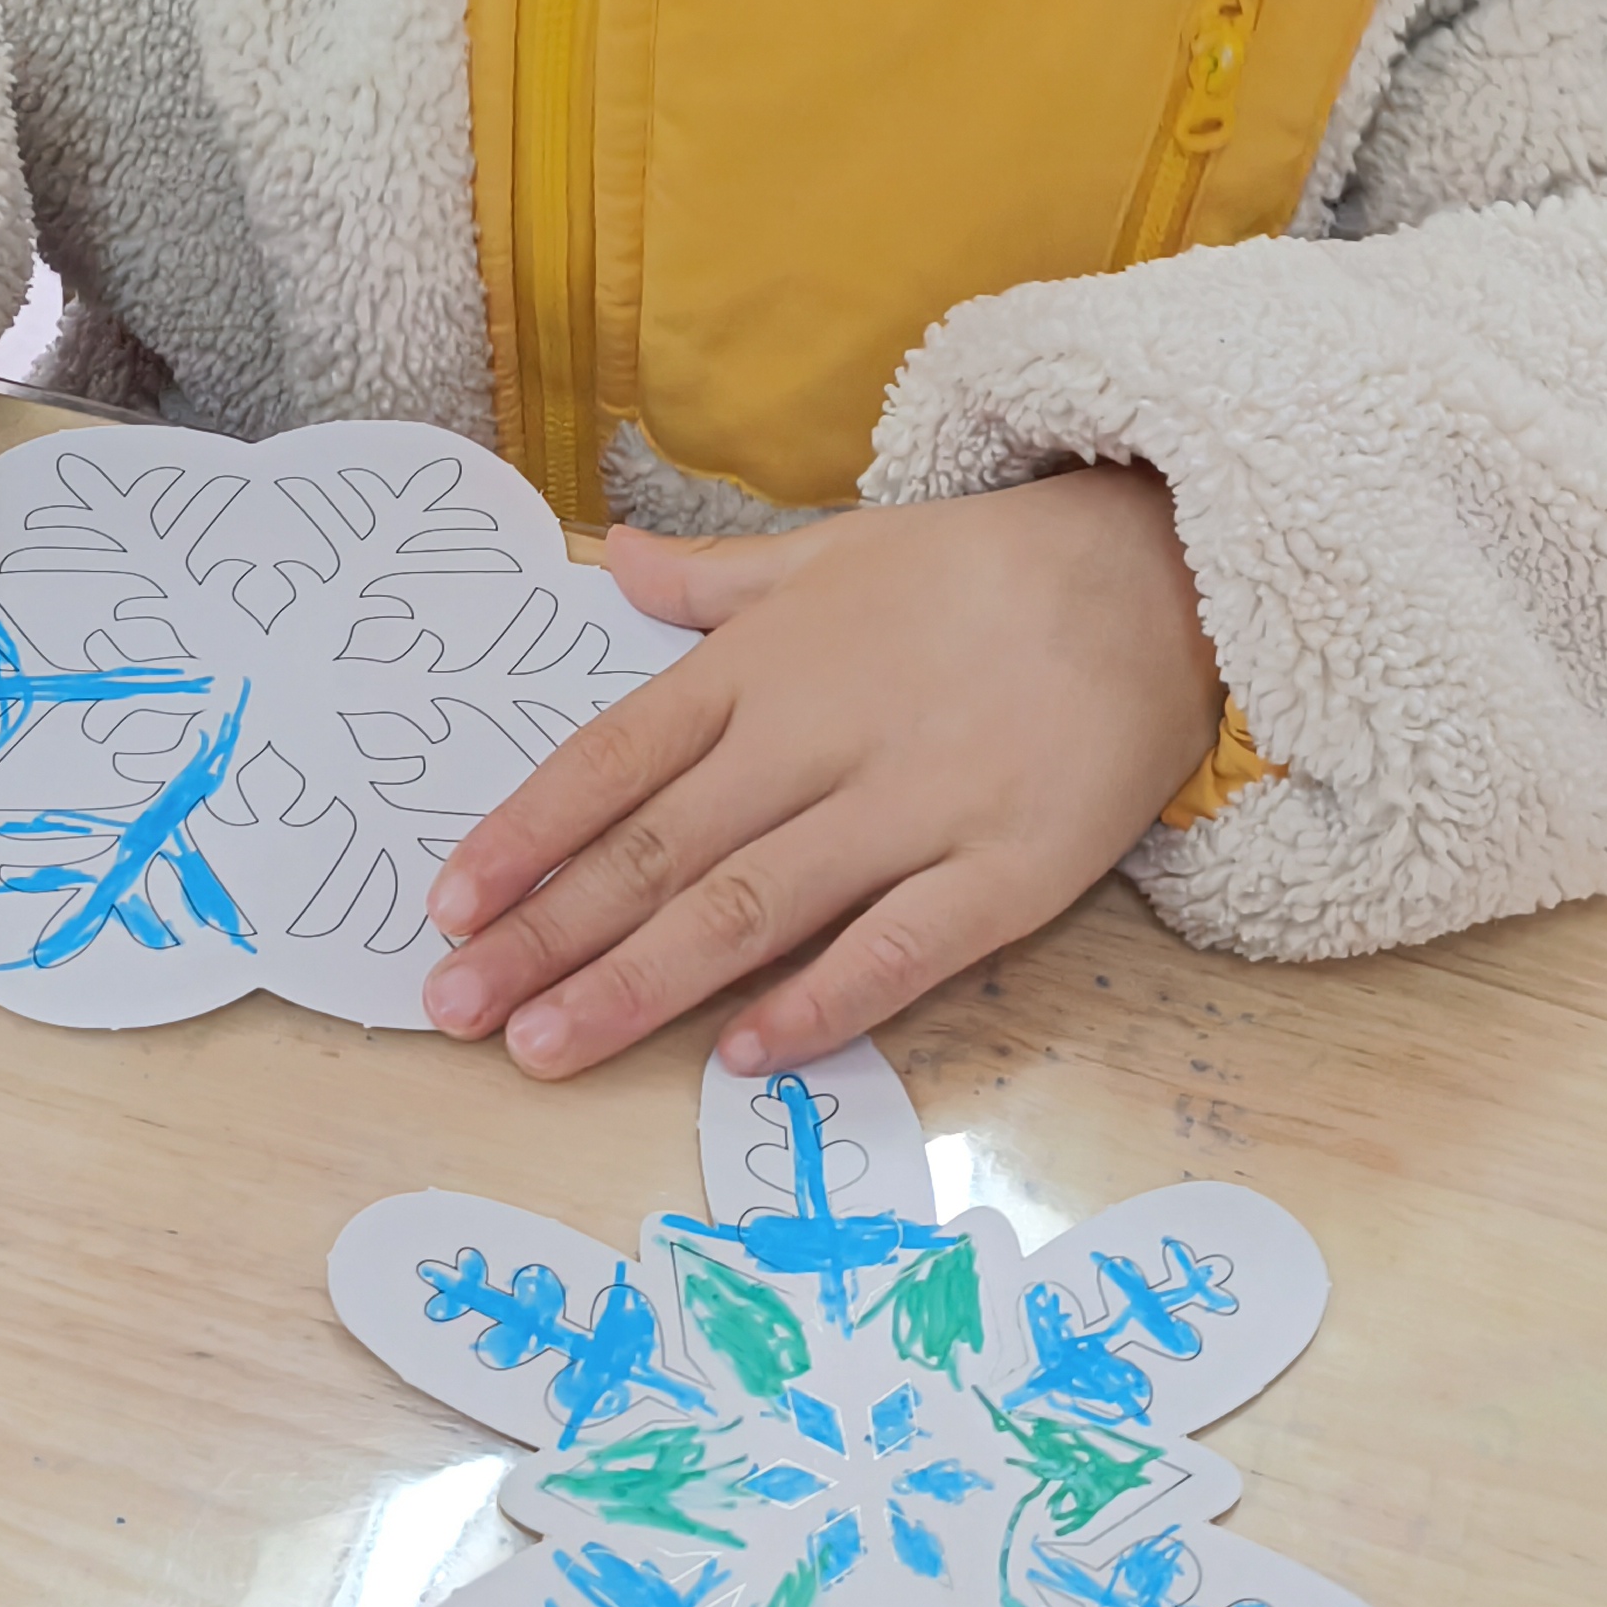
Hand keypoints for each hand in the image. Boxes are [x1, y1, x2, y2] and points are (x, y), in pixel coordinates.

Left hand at [423, 469, 1222, 1080]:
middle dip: (546, 934)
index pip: (616, 756)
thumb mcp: (834, 550)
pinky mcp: (1006, 873)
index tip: (447, 905)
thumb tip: (608, 563)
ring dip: (636, 984)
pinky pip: (896, 949)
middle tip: (453, 1008)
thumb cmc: (981, 569)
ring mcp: (914, 808)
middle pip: (659, 848)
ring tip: (543, 1047)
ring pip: (749, 909)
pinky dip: (816, 1003)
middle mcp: (821, 737)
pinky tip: (738, 1056)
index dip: (527, 834)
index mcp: (767, 662)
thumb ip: (714, 580)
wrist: (1159, 571)